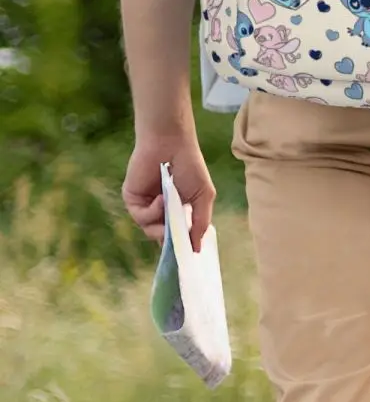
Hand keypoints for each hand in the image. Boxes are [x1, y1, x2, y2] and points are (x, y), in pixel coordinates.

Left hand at [123, 133, 214, 253]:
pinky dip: (152, 212)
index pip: (177, 235)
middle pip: (162, 238)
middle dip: (171, 240)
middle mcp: (160, 211)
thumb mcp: (203, 196)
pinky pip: (141, 217)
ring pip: (150, 230)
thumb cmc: (191, 166)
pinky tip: (161, 198)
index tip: (186, 257)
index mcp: (177, 210)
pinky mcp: (132, 200)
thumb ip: (200, 223)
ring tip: (171, 208)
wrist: (171, 144)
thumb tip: (197, 249)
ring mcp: (146, 206)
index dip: (180, 246)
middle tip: (178, 241)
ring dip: (162, 224)